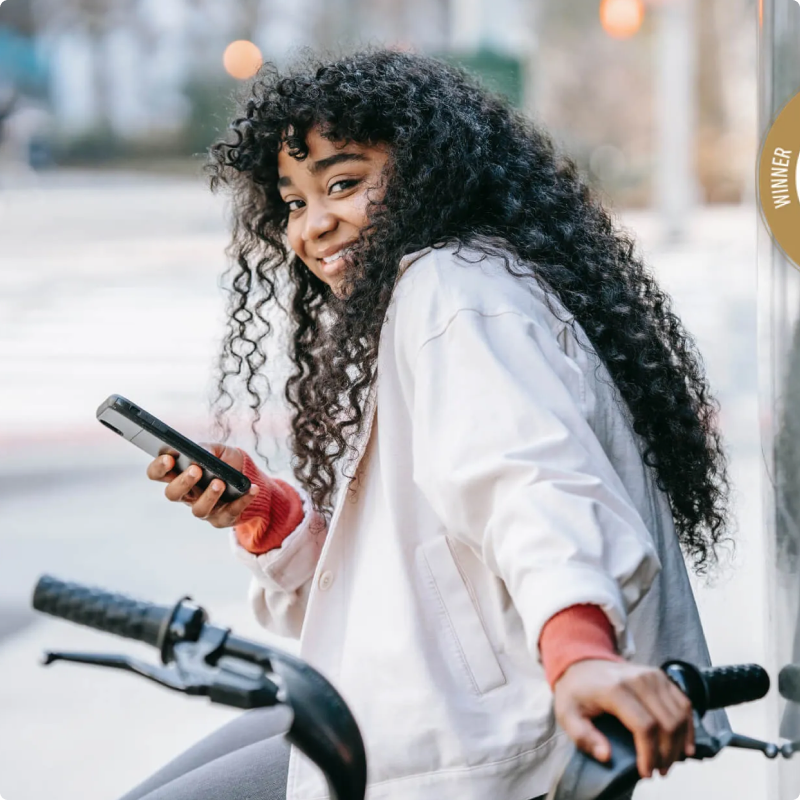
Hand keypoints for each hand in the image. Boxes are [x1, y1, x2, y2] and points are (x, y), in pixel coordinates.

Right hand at [146, 443, 259, 527]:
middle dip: (183, 482)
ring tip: (220, 482)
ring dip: (209, 496)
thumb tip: (202, 455)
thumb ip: (206, 449)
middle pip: (173, 494)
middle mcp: (188, 495)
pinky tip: (251, 488)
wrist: (248, 477)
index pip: (158, 474)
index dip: (158, 468)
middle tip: (196, 470)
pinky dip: (243, 500)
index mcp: (179, 475)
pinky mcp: (223, 518)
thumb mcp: (217, 450)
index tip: (169, 458)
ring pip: (199, 510)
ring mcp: (205, 509)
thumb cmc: (225, 462)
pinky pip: (231, 513)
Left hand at [553, 659, 694, 778]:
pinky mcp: (661, 676)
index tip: (646, 773)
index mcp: (616, 689)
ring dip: (679, 744)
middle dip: (667, 754)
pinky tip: (684, 745)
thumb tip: (605, 756)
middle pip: (667, 723)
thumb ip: (583, 737)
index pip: (645, 727)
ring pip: (679, 715)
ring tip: (667, 762)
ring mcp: (652, 676)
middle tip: (659, 771)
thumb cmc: (576, 691)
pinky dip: (688, 727)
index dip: (650, 755)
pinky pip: (684, 704)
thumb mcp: (567, 714)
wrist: (582, 663)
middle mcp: (638, 679)